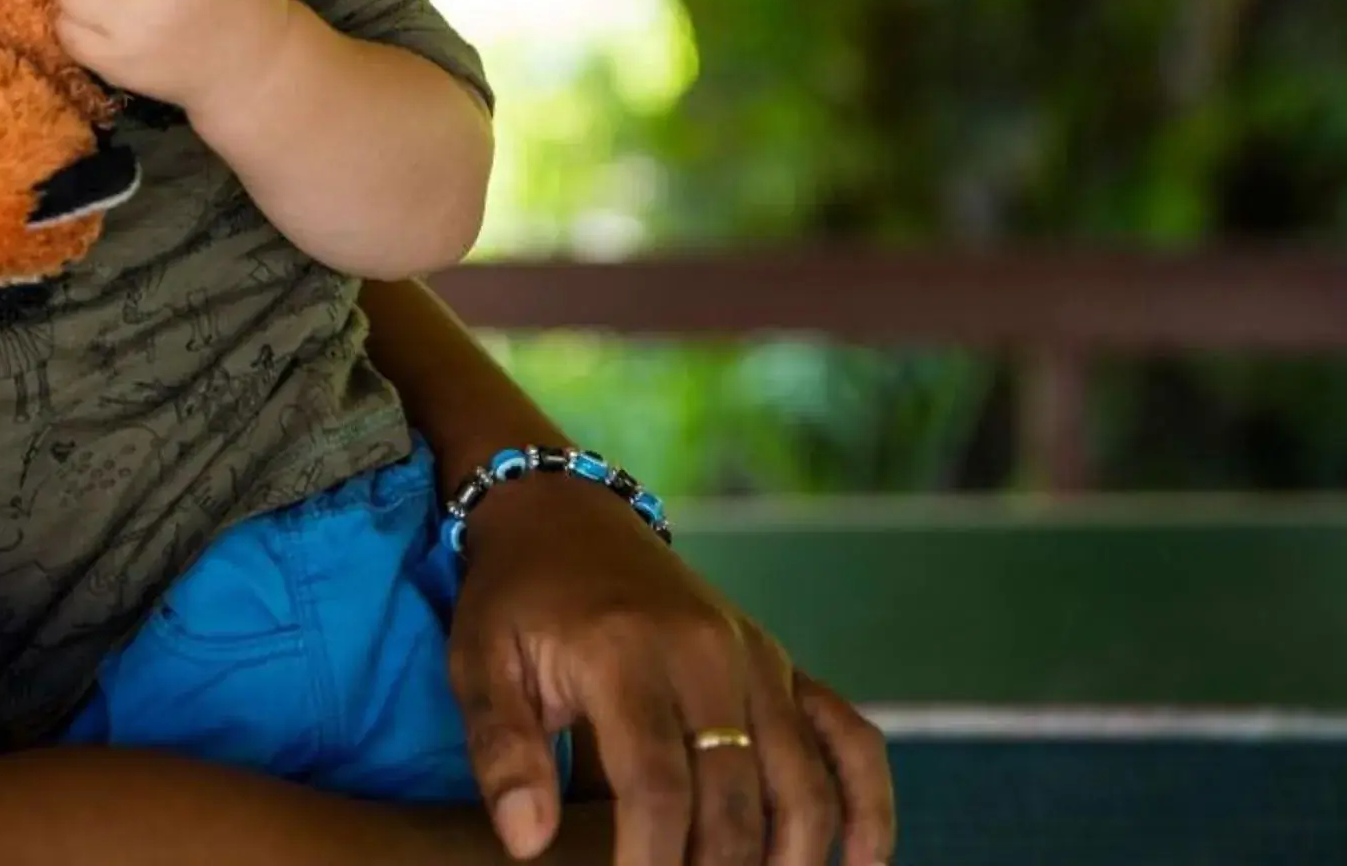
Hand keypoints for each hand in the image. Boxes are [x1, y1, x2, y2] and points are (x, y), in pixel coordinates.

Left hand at [447, 477, 894, 865]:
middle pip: (737, 796)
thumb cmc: (516, 600)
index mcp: (625, 653)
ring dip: (791, 856)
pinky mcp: (784, 664)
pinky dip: (867, 804)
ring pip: (803, 780)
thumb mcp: (479, 664)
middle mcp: (707, 653)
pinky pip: (849, 737)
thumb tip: (527, 841)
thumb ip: (502, 751)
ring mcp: (757, 657)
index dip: (654, 860)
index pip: (658, 784)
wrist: (566, 516)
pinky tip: (861, 864)